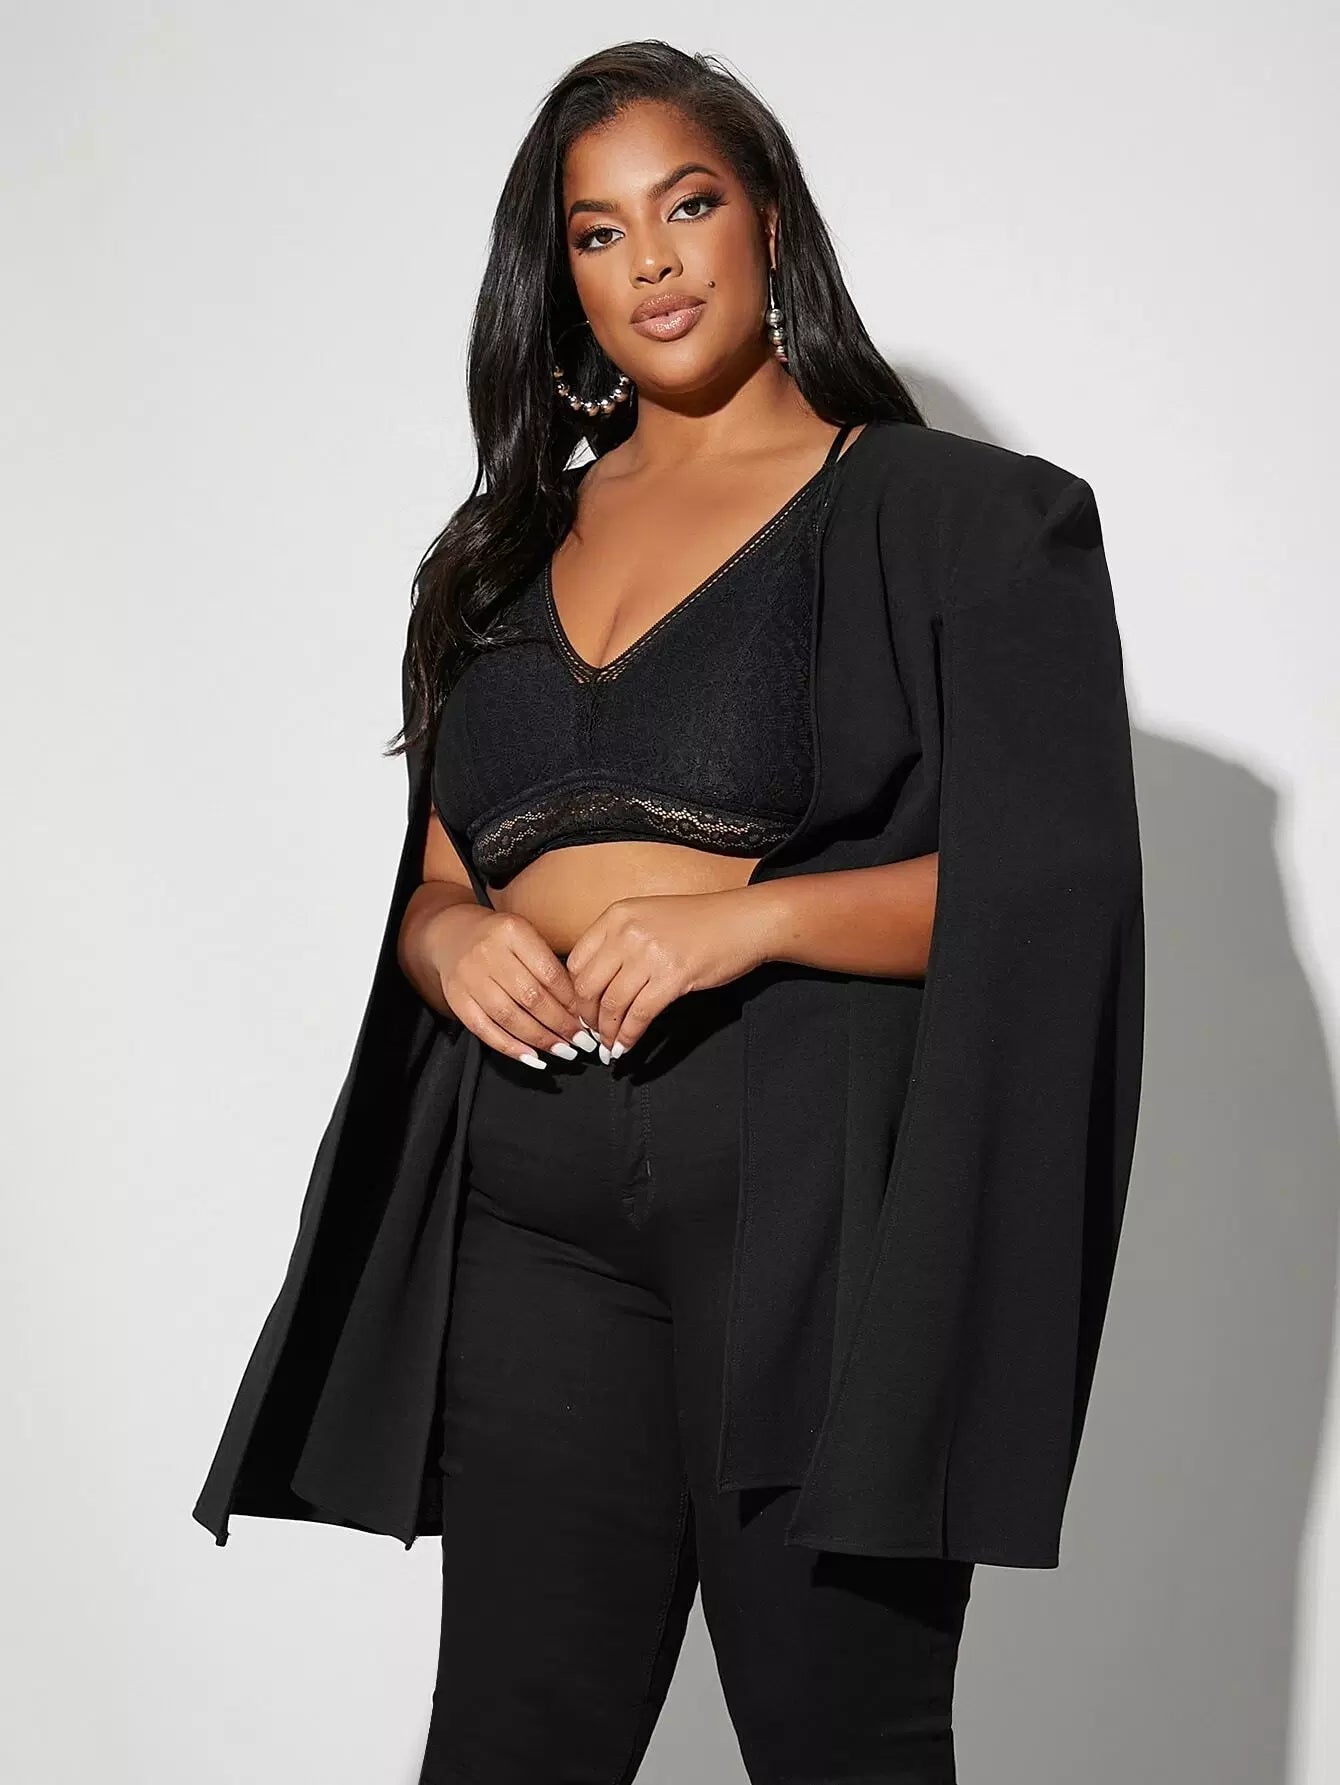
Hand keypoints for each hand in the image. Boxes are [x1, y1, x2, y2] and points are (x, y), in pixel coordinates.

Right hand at [427, 905, 597, 1068]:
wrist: (452, 934)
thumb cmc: (499, 939)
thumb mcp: (526, 937)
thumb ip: (548, 965)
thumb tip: (579, 1008)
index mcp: (513, 932)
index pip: (549, 974)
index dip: (571, 1002)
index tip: (587, 1020)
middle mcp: (488, 953)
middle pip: (531, 998)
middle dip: (560, 1024)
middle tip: (580, 1041)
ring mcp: (469, 977)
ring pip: (509, 1017)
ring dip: (540, 1039)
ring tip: (563, 1050)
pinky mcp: (456, 998)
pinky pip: (485, 1029)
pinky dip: (510, 1047)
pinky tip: (531, 1057)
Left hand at [563, 889, 766, 1058]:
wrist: (744, 921)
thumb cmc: (699, 923)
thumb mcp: (648, 919)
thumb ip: (619, 942)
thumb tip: (595, 983)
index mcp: (617, 915)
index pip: (576, 961)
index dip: (574, 993)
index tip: (582, 1010)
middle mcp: (628, 932)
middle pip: (588, 986)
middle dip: (587, 1017)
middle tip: (593, 1033)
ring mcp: (650, 954)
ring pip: (611, 1004)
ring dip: (607, 1032)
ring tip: (609, 1045)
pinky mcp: (673, 977)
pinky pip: (639, 1015)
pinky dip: (628, 1037)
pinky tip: (626, 1047)